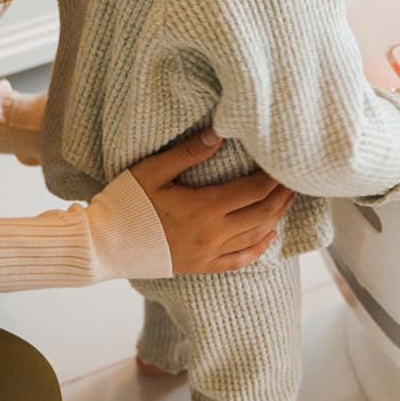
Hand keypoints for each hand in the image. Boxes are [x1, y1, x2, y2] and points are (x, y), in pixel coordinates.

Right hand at [129, 131, 294, 273]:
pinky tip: (270, 235)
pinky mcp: (201, 267)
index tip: (284, 163)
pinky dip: (260, 248)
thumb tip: (219, 133)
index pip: (253, 190)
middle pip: (262, 213)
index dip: (274, 177)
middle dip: (282, 195)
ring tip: (287, 200)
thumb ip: (188, 152)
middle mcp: (213, 234)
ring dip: (276, 217)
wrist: (104, 246)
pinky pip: (240, 261)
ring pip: (256, 236)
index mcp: (204, 208)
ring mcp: (209, 254)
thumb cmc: (125, 204)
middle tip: (295, 179)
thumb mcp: (152, 171)